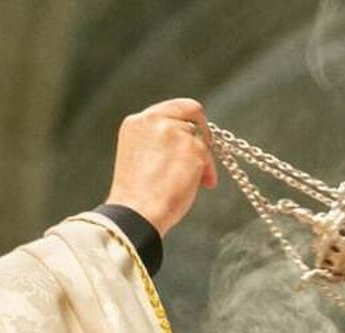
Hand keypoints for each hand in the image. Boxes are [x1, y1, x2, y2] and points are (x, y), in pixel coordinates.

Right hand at [103, 98, 217, 236]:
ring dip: (202, 160)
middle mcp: (154, 120)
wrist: (136, 213)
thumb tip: (189, 139)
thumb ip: (159, 141)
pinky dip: (207, 172)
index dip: (185, 120)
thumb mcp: (140, 156)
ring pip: (200, 139)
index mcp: (136, 122)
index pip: (170, 108)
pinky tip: (199, 186)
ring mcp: (174, 132)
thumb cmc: (137, 196)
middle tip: (207, 149)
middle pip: (191, 112)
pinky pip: (208, 157)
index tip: (193, 134)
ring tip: (194, 183)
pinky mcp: (192, 148)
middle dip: (202, 131)